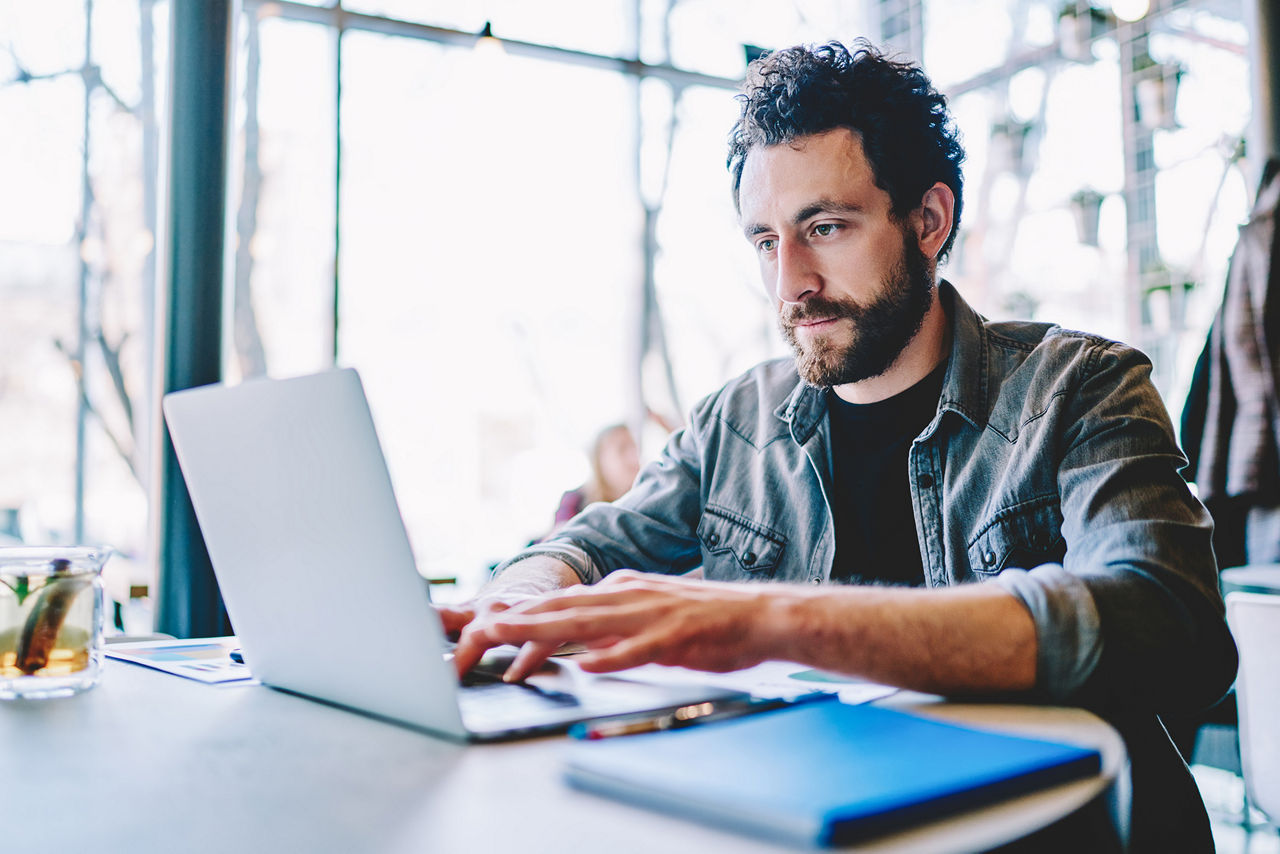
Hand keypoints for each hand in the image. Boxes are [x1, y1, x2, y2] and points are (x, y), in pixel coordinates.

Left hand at [469, 570, 777, 681]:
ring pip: (590, 622)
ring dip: (547, 630)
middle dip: (520, 620)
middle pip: (565, 608)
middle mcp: (630, 595)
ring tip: (513, 638)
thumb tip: (582, 642)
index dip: (525, 616)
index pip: (564, 603)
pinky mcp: (675, 636)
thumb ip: (616, 626)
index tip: (489, 625)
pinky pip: (638, 649)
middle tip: (481, 630)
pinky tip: (586, 664)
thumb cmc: (708, 621)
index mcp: (623, 591)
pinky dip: (611, 656)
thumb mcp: (651, 617)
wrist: (761, 614)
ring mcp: (651, 614)